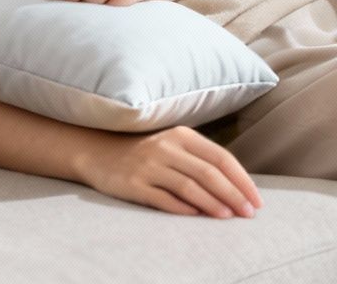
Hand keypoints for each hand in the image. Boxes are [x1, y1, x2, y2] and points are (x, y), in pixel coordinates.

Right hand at [78, 126, 261, 218]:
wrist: (96, 152)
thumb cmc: (145, 154)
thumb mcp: (173, 146)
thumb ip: (201, 160)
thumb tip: (238, 189)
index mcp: (180, 135)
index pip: (221, 158)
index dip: (242, 181)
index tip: (256, 201)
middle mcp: (164, 147)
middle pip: (208, 173)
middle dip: (233, 195)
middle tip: (248, 214)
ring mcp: (147, 166)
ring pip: (189, 187)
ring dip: (212, 204)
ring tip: (228, 217)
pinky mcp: (132, 184)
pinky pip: (163, 199)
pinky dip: (183, 209)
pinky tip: (196, 217)